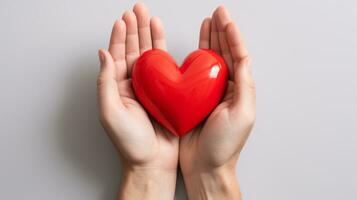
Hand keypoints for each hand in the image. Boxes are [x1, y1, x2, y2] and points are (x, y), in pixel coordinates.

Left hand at [97, 3, 177, 199]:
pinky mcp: (166, 91)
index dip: (118, 36)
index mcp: (117, 88)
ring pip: (148, 55)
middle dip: (134, 29)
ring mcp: (150, 87)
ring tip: (149, 16)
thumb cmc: (131, 143)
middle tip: (137, 9)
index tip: (123, 19)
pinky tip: (162, 37)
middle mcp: (132, 85)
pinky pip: (164, 66)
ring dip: (148, 35)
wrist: (153, 161)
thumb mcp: (110, 112)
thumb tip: (102, 54)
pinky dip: (163, 50)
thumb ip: (106, 82)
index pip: (116, 56)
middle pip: (132, 50)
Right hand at [179, 6, 255, 198]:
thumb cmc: (223, 146)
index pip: (237, 56)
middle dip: (221, 31)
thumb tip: (245, 59)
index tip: (225, 19)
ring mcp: (208, 92)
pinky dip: (193, 57)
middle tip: (217, 13)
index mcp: (238, 91)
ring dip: (209, 40)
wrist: (205, 166)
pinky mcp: (192, 98)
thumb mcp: (242, 115)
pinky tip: (193, 47)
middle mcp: (224, 89)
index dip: (232, 36)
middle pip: (224, 53)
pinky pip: (193, 73)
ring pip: (210, 59)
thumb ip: (244, 85)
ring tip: (207, 22)